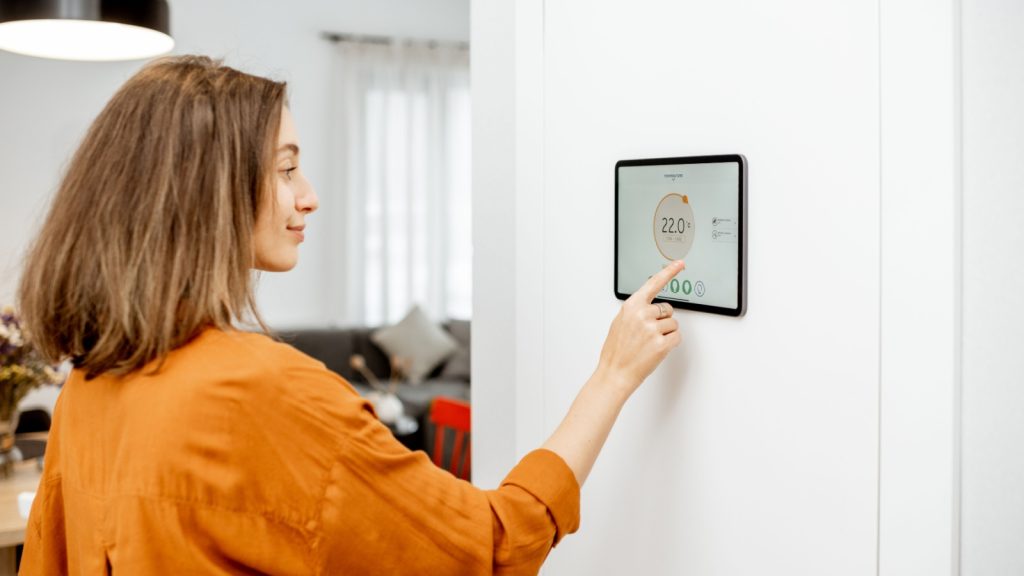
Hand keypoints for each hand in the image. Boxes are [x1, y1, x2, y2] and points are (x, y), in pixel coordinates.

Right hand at [596, 260, 685, 397]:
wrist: (615, 373)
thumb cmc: (616, 350)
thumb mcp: (620, 323)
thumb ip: (636, 311)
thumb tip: (650, 306)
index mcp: (632, 306)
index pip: (653, 283)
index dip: (669, 272)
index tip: (680, 264)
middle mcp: (642, 314)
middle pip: (668, 309)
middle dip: (662, 320)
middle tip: (647, 334)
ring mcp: (652, 329)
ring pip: (673, 324)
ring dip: (666, 333)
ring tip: (649, 343)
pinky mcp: (662, 344)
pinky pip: (677, 337)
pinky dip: (670, 343)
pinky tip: (656, 349)